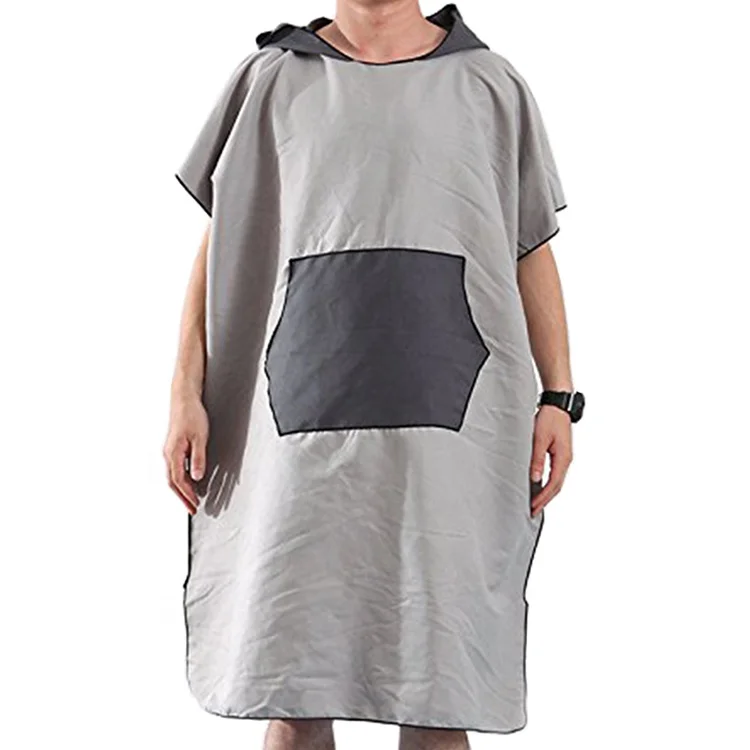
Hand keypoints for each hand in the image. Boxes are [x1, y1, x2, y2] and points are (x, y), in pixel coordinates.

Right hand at [163, 392, 208, 514]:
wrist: (184, 398)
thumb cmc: (192, 414)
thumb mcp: (200, 437)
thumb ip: (198, 458)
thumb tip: (197, 477)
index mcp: (173, 453)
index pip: (179, 481)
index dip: (187, 495)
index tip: (194, 505)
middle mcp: (168, 454)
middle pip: (173, 482)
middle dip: (182, 497)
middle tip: (192, 509)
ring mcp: (169, 450)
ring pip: (173, 476)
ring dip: (181, 489)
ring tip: (191, 499)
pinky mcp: (173, 447)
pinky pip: (175, 468)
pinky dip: (181, 479)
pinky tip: (189, 481)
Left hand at [529, 404, 572, 516]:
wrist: (557, 405)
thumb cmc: (549, 418)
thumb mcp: (540, 439)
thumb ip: (537, 459)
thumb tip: (535, 478)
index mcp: (563, 458)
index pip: (553, 484)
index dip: (543, 497)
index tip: (533, 507)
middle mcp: (566, 460)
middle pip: (556, 486)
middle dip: (545, 500)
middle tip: (533, 511)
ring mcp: (564, 458)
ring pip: (556, 481)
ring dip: (546, 493)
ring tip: (535, 503)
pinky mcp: (560, 454)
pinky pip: (555, 474)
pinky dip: (548, 483)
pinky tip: (539, 486)